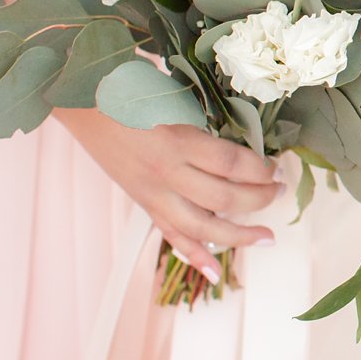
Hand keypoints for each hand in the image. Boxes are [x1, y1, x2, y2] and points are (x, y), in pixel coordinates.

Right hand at [58, 109, 283, 281]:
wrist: (79, 101)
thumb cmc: (131, 87)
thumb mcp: (173, 95)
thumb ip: (207, 116)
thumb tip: (248, 131)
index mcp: (177, 140)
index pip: (232, 164)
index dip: (261, 169)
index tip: (277, 166)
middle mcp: (166, 172)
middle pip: (224, 197)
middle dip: (260, 198)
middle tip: (280, 191)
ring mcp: (153, 193)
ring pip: (201, 227)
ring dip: (238, 236)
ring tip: (267, 237)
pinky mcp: (143, 203)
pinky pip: (170, 235)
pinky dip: (193, 256)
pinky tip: (214, 272)